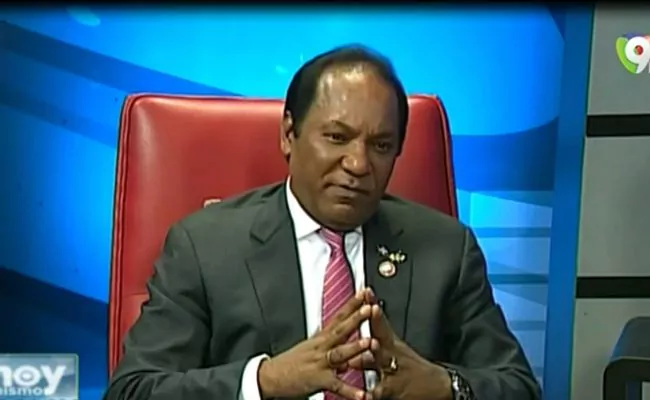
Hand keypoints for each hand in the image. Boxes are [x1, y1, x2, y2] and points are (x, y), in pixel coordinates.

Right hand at [258, 289, 372, 399]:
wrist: (270, 376)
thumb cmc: (292, 363)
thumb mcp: (312, 348)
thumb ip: (332, 348)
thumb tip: (348, 349)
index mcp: (321, 338)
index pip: (338, 317)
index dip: (351, 304)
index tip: (364, 292)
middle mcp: (321, 347)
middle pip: (340, 329)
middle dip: (355, 318)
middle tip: (369, 307)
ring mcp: (320, 363)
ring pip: (339, 353)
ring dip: (355, 347)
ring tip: (371, 342)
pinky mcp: (318, 380)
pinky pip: (337, 386)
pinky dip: (350, 391)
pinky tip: (363, 394)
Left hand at [349, 290, 451, 399]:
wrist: (437, 385)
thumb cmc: (411, 365)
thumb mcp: (396, 347)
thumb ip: (376, 337)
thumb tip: (362, 321)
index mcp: (390, 342)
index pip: (380, 321)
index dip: (373, 307)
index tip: (368, 293)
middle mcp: (391, 353)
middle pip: (382, 333)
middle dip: (376, 322)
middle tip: (371, 310)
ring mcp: (392, 370)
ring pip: (382, 359)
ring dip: (376, 351)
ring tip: (372, 343)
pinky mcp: (392, 390)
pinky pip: (380, 391)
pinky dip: (371, 393)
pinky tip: (365, 393)